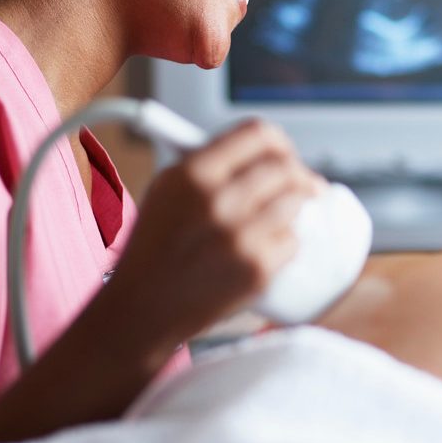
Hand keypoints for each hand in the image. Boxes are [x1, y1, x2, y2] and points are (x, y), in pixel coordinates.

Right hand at [102, 119, 323, 349]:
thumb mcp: (167, 189)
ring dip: (292, 208)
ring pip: (296, 202)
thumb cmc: (155, 248)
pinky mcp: (256, 270)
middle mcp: (217, 201)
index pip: (259, 134)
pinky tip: (260, 250)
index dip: (279, 143)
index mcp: (193, 174)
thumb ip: (213, 161)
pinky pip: (293, 241)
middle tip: (300, 186)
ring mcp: (239, 237)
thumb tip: (267, 150)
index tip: (284, 154)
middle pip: (285, 167)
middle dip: (296, 175)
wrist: (141, 308)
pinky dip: (283, 244)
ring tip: (273, 219)